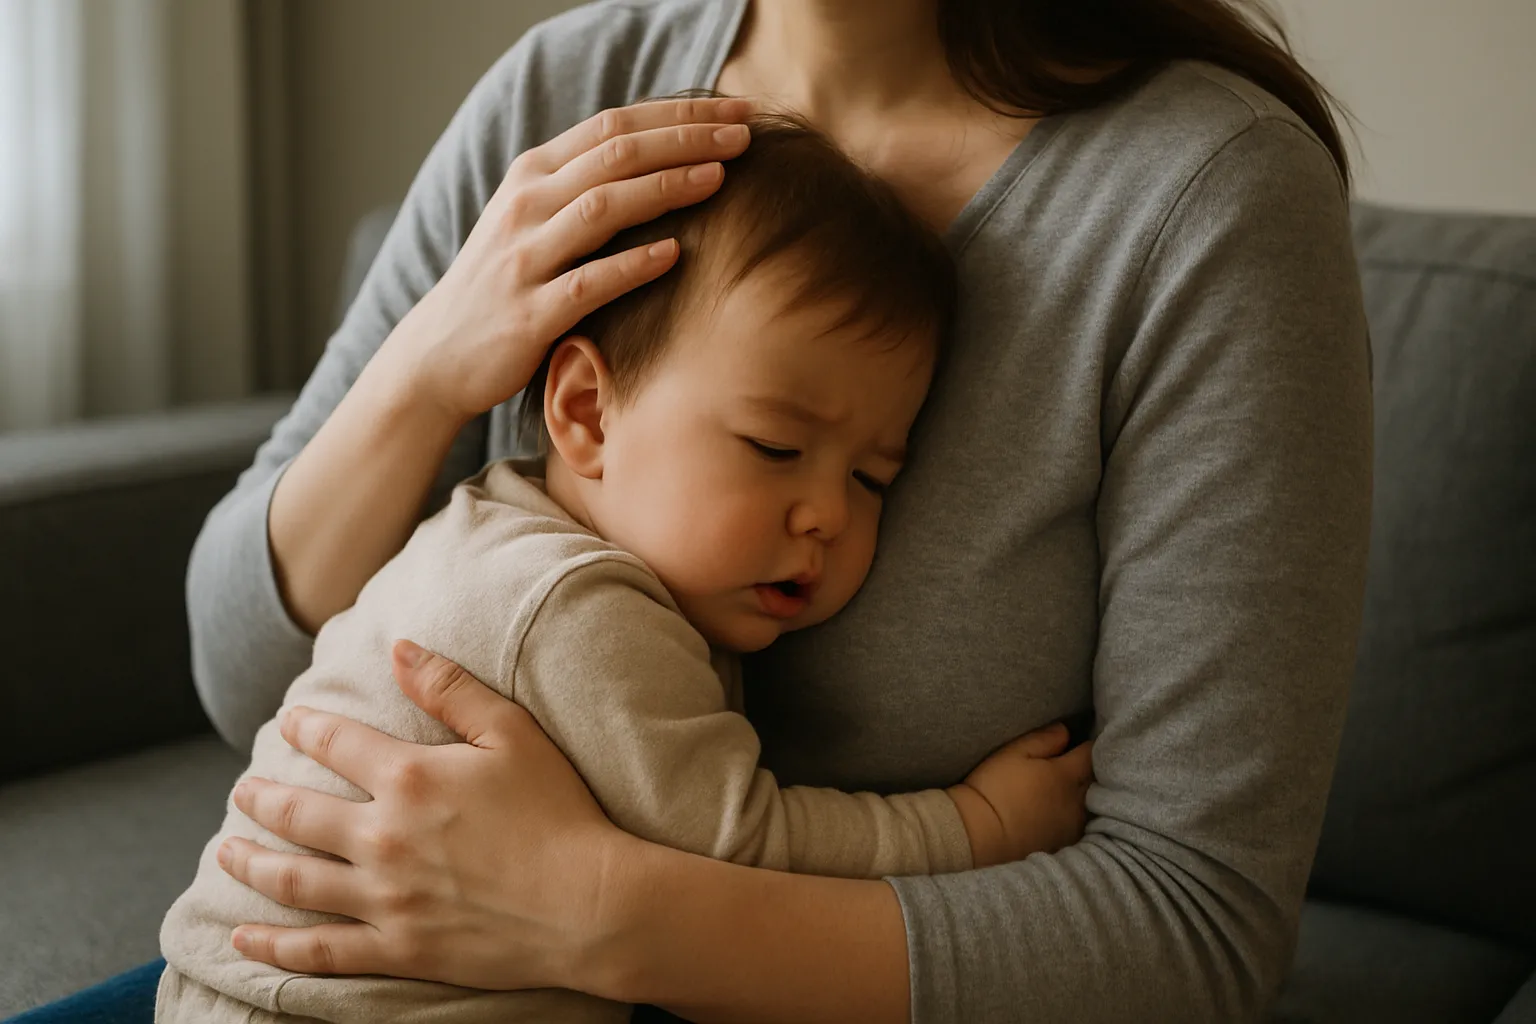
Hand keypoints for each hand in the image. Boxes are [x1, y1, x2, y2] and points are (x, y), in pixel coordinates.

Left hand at [216, 641, 634, 989]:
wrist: (588, 904)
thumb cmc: (560, 812)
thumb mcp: (514, 733)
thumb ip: (451, 689)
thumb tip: (399, 647)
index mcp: (410, 778)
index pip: (336, 744)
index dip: (306, 728)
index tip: (288, 722)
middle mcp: (383, 837)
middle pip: (298, 814)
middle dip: (261, 799)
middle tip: (242, 791)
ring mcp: (384, 898)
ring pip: (294, 880)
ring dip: (250, 864)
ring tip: (226, 850)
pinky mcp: (396, 948)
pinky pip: (318, 950)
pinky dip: (274, 945)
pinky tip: (242, 936)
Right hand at [375, 96, 754, 424]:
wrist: (441, 354)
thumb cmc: (506, 283)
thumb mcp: (535, 218)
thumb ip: (584, 184)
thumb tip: (662, 153)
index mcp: (532, 175)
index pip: (613, 125)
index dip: (678, 112)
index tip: (735, 108)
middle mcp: (526, 206)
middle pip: (615, 154)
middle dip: (685, 139)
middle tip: (744, 134)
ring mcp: (525, 258)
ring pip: (601, 207)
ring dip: (665, 188)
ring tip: (719, 177)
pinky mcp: (530, 314)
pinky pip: (588, 284)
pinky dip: (632, 266)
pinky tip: (673, 254)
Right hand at [948, 724, 1092, 866]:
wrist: (980, 835)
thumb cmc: (995, 788)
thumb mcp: (1014, 753)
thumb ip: (1044, 740)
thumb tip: (1065, 731)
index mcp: (1067, 775)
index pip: (1091, 753)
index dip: (1086, 744)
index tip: (1077, 741)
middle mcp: (1078, 801)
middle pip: (1094, 780)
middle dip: (1087, 770)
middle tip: (1072, 764)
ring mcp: (1073, 826)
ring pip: (1088, 804)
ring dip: (1081, 796)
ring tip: (1061, 791)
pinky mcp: (1064, 845)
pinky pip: (1076, 826)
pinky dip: (1070, 817)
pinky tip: (1054, 815)